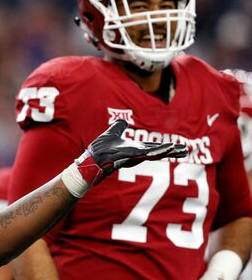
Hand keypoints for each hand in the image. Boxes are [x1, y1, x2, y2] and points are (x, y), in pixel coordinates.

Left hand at [62, 120, 188, 196]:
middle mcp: (137, 154)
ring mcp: (135, 156)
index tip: (179, 147)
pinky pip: (147, 153)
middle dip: (173, 151)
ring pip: (156, 154)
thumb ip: (119, 127)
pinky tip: (169, 149)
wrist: (91, 159)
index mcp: (135, 149)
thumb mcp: (112, 133)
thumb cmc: (100, 149)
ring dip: (169, 151)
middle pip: (159, 152)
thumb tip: (124, 121)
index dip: (166, 147)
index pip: (154, 148)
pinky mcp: (131, 157)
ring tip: (183, 150)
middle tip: (188, 151)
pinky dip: (158, 151)